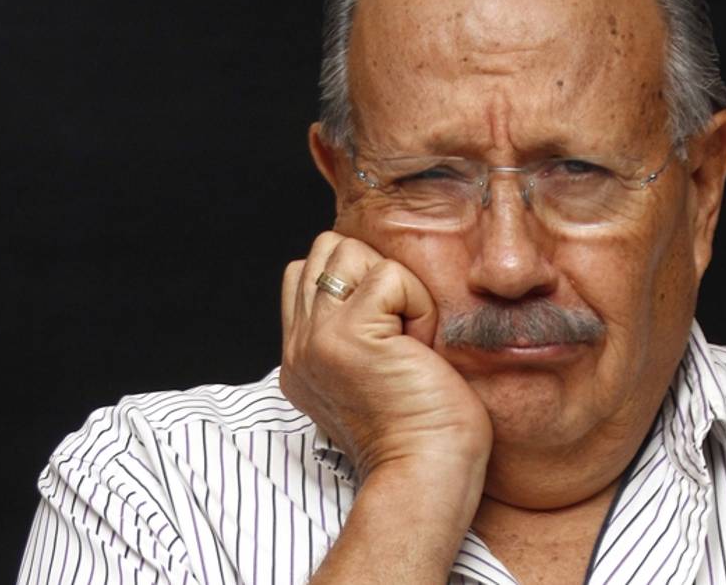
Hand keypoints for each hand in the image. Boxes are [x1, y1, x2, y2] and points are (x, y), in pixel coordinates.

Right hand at [279, 231, 492, 483]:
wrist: (427, 475)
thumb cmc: (424, 432)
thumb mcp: (374, 375)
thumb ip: (355, 333)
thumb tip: (380, 290)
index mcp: (301, 357)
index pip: (308, 272)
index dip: (358, 281)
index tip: (392, 332)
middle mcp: (298, 346)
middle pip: (326, 249)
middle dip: (373, 272)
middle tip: (402, 330)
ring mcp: (316, 338)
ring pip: (349, 251)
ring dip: (396, 285)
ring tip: (410, 337)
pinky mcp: (347, 336)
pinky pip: (389, 274)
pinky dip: (418, 303)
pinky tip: (421, 348)